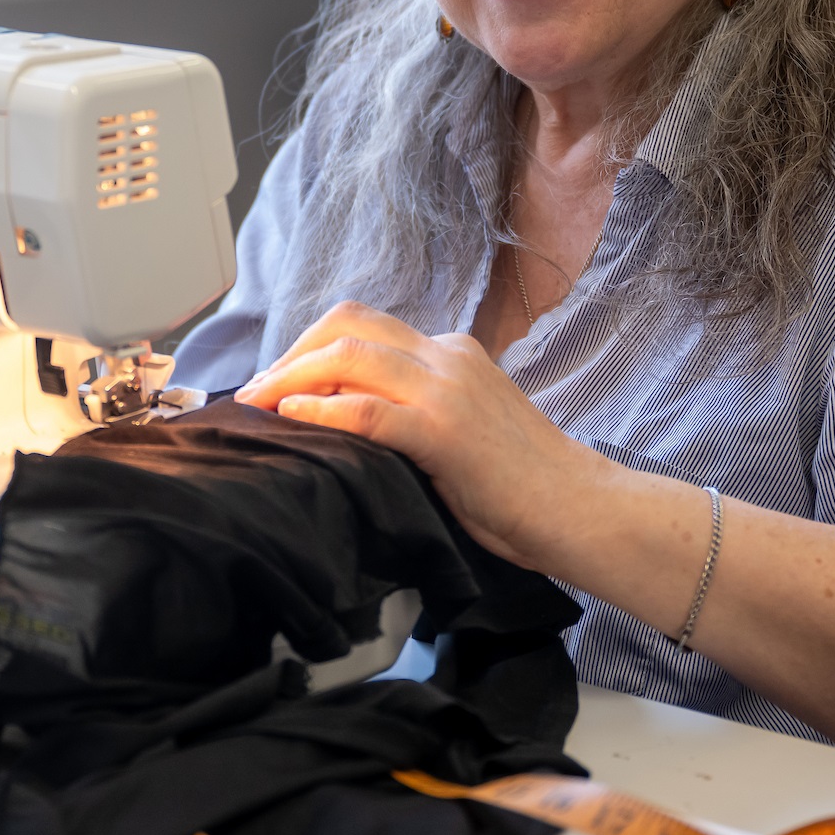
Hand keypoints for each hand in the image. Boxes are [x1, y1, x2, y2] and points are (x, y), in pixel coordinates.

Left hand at [233, 301, 605, 567]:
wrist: (579, 509)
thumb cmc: (520, 488)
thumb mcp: (462, 431)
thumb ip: (415, 414)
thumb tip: (345, 426)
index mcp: (451, 353)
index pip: (363, 327)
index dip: (309, 348)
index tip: (277, 383)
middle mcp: (446, 356)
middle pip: (346, 326)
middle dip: (290, 355)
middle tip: (254, 394)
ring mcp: (446, 389)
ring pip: (349, 356)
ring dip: (291, 378)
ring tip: (256, 407)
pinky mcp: (445, 431)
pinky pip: (367, 409)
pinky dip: (321, 410)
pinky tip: (292, 420)